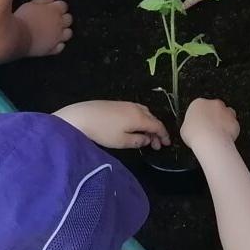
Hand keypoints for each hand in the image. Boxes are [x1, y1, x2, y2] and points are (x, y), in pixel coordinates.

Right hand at [14, 0, 71, 55]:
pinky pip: (61, 46)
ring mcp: (57, 37)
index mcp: (55, 10)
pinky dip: (58, 44)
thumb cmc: (21, 19)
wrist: (15, 37)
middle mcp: (59, 23)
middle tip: (53, 19)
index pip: (64, 5)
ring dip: (63, 31)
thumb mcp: (30, 4)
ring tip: (54, 31)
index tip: (52, 8)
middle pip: (69, 19)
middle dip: (63, 18)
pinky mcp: (53, 48)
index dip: (58, 6)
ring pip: (68, 33)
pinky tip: (52, 41)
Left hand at [56, 100, 170, 148]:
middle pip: (152, 118)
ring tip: (146, 137)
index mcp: (140, 117)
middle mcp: (136, 108)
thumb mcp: (122, 141)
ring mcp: (126, 104)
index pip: (157, 125)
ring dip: (148, 124)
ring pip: (144, 113)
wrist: (82, 117)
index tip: (167, 144)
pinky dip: (141, 119)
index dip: (164, 135)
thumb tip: (147, 139)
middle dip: (156, 131)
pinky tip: (134, 127)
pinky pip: (136, 110)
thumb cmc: (103, 131)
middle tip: (156, 145)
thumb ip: (138, 140)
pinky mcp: (118, 104)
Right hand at [181, 97, 239, 147]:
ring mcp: (226, 111)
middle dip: (213, 116)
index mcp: (198, 103)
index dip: (200, 117)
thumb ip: (190, 125)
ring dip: (223, 121)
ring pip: (227, 114)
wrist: (210, 142)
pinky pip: (233, 126)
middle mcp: (213, 104)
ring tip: (218, 133)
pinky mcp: (235, 121)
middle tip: (209, 129)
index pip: (199, 107)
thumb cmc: (196, 135)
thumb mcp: (184, 130)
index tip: (199, 125)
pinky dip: (230, 131)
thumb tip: (192, 129)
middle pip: (214, 108)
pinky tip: (224, 138)